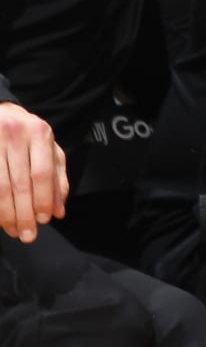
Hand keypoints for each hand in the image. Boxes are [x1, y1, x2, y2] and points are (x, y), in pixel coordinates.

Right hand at [0, 101, 67, 243]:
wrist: (0, 112)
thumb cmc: (27, 134)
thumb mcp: (49, 149)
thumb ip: (56, 178)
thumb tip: (59, 210)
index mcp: (39, 132)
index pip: (42, 173)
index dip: (42, 200)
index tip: (43, 220)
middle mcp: (14, 133)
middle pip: (19, 183)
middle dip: (24, 214)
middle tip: (27, 234)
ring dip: (6, 213)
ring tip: (13, 230)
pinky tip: (0, 217)